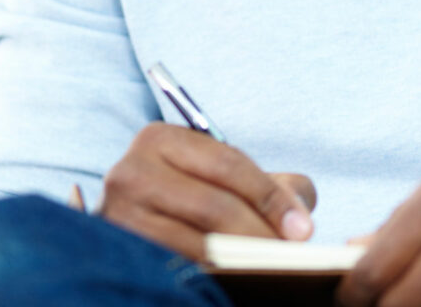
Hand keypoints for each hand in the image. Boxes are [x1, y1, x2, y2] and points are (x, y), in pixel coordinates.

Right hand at [99, 122, 316, 260]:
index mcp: (160, 139)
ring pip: (193, 244)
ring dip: (238, 261)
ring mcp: (117, 216)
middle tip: (291, 255)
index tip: (302, 230)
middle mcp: (130, 172)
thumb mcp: (227, 175)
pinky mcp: (117, 252)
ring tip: (271, 270)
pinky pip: (173, 270)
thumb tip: (299, 217)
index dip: (270, 198)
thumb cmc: (197, 194)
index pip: (228, 165)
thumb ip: (274, 185)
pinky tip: (236, 282)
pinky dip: (209, 276)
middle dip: (259, 232)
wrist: (140, 218)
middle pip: (211, 206)